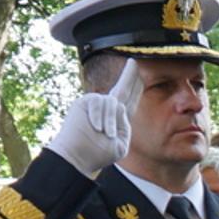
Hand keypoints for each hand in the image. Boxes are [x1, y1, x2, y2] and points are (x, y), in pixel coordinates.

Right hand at [45, 58, 142, 175]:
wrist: (78, 156)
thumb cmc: (98, 154)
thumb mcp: (120, 143)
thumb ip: (124, 125)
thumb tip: (119, 105)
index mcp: (118, 119)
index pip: (130, 100)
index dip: (136, 88)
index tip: (140, 76)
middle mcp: (108, 109)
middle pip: (123, 88)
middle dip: (129, 75)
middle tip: (134, 62)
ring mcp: (96, 105)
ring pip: (114, 103)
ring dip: (111, 121)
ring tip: (105, 134)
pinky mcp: (84, 102)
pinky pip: (99, 102)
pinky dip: (99, 116)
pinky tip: (95, 127)